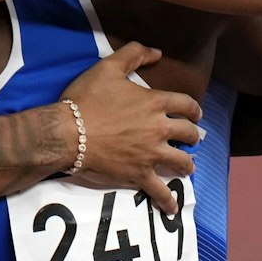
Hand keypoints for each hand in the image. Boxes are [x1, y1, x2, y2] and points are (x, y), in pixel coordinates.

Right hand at [60, 43, 203, 214]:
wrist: (67, 132)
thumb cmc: (85, 99)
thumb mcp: (108, 67)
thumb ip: (134, 54)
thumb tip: (157, 52)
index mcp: (154, 103)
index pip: (186, 105)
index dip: (194, 109)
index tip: (195, 114)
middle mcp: (159, 129)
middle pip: (188, 134)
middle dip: (192, 136)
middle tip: (191, 139)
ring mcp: (151, 154)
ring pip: (181, 162)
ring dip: (187, 164)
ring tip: (186, 167)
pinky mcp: (138, 174)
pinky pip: (159, 191)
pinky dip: (167, 200)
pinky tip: (172, 208)